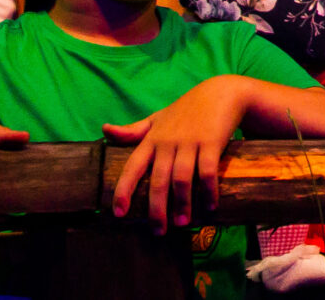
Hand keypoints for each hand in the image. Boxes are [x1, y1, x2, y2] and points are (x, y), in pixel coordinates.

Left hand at [106, 76, 250, 232]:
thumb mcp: (157, 118)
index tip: (119, 214)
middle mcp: (168, 142)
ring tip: (182, 223)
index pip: (132, 167)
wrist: (220, 93)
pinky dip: (208, 191)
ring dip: (182, 204)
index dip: (124, 190)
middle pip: (158, 181)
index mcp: (152, 139)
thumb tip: (104, 130)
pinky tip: (209, 207)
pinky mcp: (211, 142)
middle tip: (158, 231)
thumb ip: (133, 130)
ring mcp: (190, 142)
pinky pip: (207, 172)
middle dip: (157, 210)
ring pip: (181, 180)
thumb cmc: (186, 109)